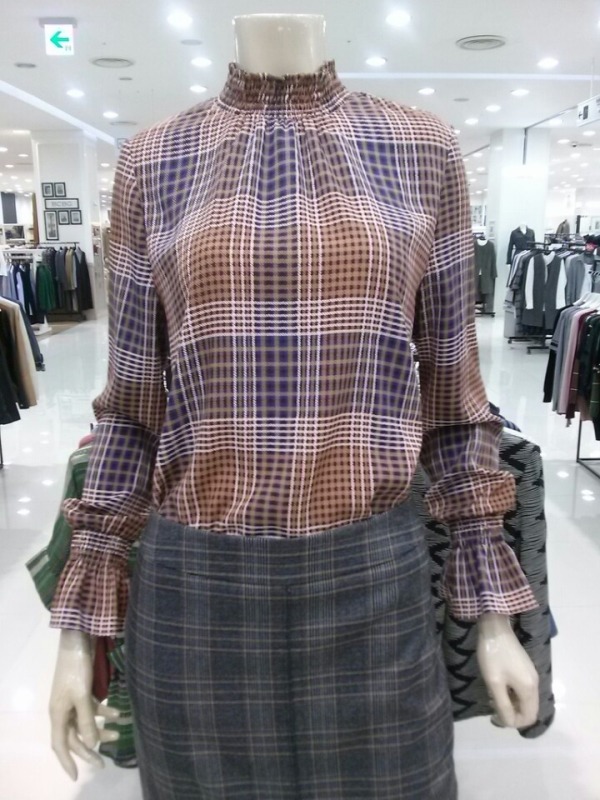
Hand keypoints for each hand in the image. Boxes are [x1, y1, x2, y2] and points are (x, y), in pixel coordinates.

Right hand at [49, 630, 119, 780]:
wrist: (77, 640)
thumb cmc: (76, 669)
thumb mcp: (81, 696)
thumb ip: (85, 721)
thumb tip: (91, 744)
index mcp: (58, 714)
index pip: (60, 745)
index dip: (67, 762)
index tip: (76, 777)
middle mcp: (63, 710)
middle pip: (75, 737)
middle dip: (89, 750)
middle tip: (104, 762)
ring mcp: (73, 700)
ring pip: (87, 723)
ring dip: (101, 729)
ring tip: (119, 733)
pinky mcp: (83, 691)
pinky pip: (93, 708)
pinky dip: (106, 712)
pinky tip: (120, 713)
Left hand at [476, 612, 538, 728]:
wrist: (495, 628)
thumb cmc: (493, 655)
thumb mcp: (494, 682)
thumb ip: (502, 704)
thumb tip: (508, 722)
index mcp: (529, 689)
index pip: (528, 717)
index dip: (512, 722)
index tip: (494, 717)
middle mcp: (535, 683)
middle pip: (529, 710)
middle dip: (513, 714)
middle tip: (493, 710)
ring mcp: (531, 675)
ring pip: (526, 700)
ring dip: (512, 704)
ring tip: (493, 699)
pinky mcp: (525, 668)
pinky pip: (523, 690)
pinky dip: (512, 694)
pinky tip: (499, 688)